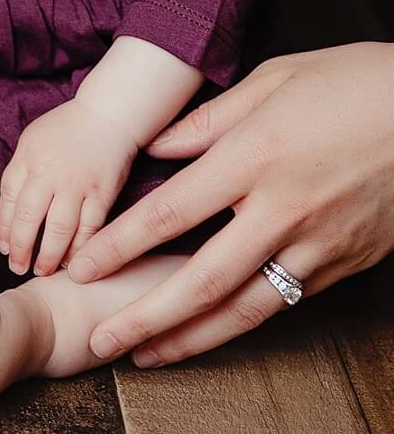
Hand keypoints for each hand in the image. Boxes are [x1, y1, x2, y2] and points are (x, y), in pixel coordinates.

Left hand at [0, 96, 139, 277]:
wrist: (107, 115)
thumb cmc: (66, 129)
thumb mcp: (31, 141)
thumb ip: (20, 172)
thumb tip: (11, 210)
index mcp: (27, 159)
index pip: (7, 202)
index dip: (4, 231)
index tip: (5, 249)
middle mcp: (49, 174)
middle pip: (27, 220)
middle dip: (20, 250)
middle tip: (19, 267)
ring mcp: (77, 185)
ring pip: (58, 230)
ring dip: (48, 256)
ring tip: (43, 270)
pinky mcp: (102, 194)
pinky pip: (89, 229)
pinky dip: (80, 249)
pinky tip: (72, 262)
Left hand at [68, 45, 393, 364]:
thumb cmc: (353, 82)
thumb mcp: (274, 78)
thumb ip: (208, 119)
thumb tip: (155, 146)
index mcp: (255, 155)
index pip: (170, 212)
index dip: (120, 245)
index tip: (81, 267)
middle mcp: (283, 208)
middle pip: (201, 279)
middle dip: (144, 315)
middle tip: (100, 340)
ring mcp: (319, 243)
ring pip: (244, 308)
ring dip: (189, 339)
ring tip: (145, 355)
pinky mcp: (345, 263)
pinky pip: (284, 301)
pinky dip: (241, 323)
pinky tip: (209, 333)